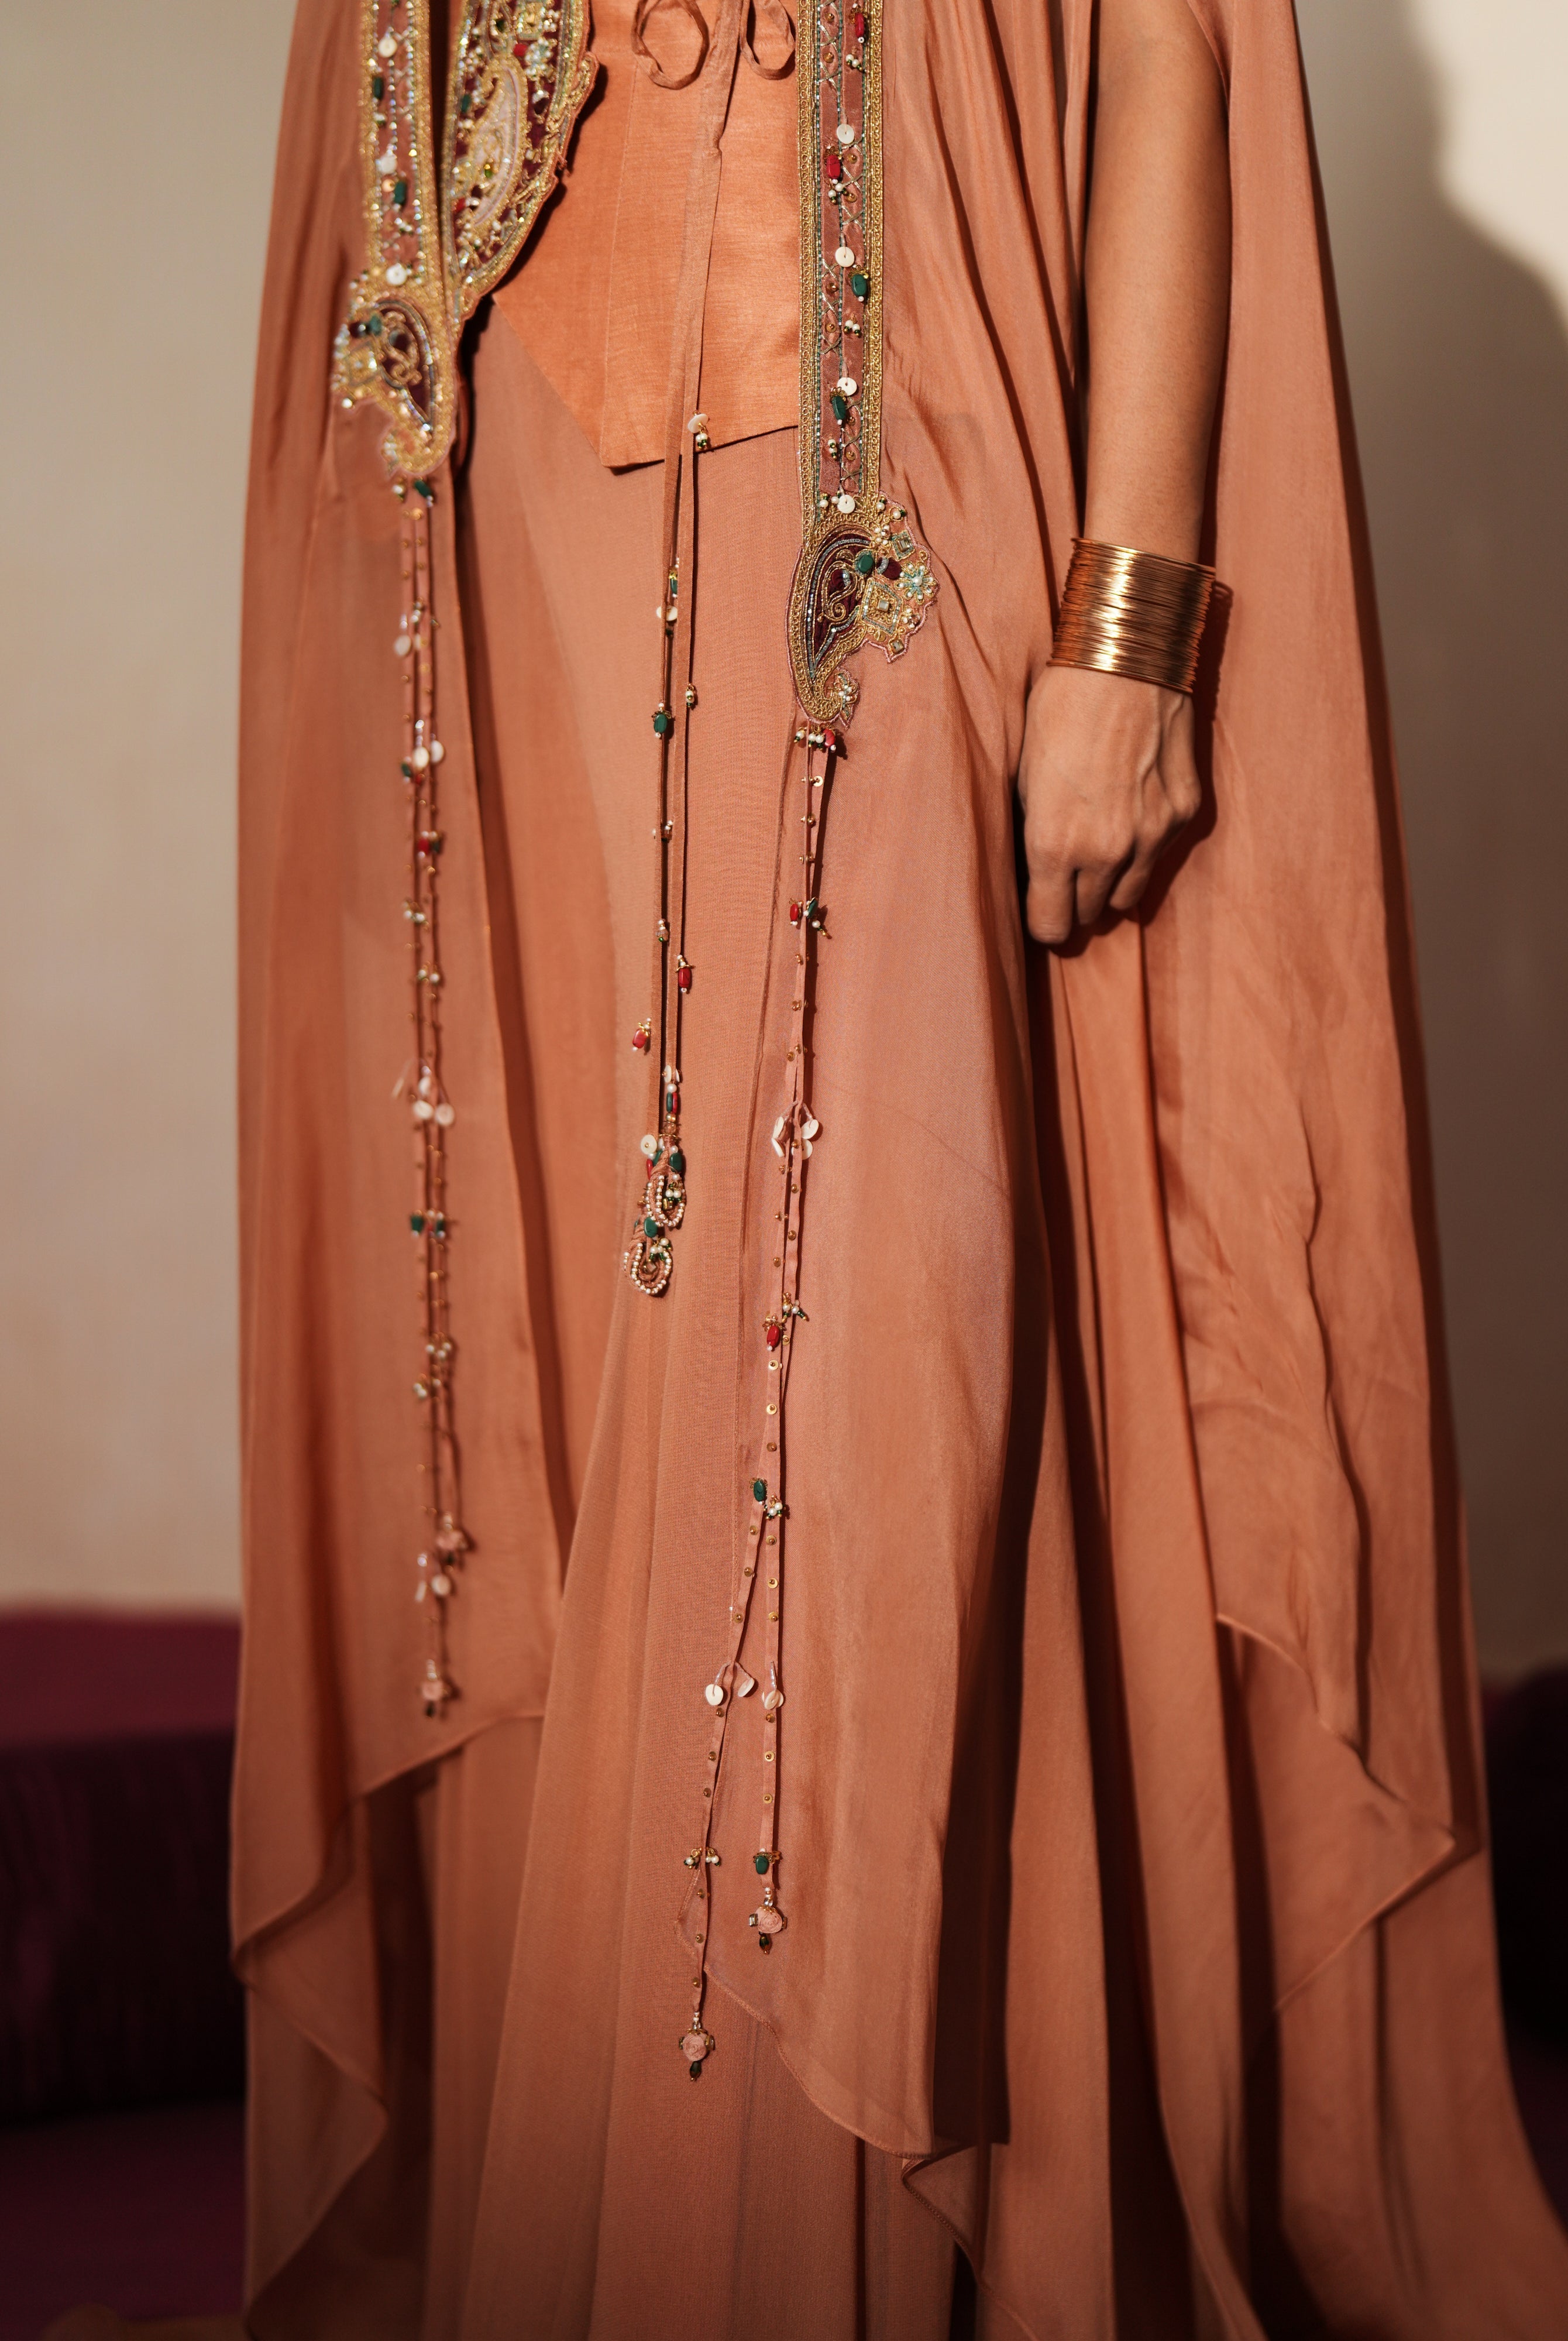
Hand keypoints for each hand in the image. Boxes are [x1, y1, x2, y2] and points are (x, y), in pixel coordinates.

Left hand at [1016, 662, 1201, 946]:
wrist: (1126, 653)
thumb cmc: (1060, 704)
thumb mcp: (1023, 773)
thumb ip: (1032, 831)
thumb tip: (1035, 871)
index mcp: (1055, 845)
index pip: (1051, 926)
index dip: (1042, 920)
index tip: (1038, 904)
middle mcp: (1108, 851)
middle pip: (1088, 916)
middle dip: (1073, 901)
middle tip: (1063, 874)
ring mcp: (1152, 835)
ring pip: (1128, 896)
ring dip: (1109, 882)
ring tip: (1096, 846)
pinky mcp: (1184, 813)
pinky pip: (1158, 855)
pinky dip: (1143, 847)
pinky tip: (1128, 809)